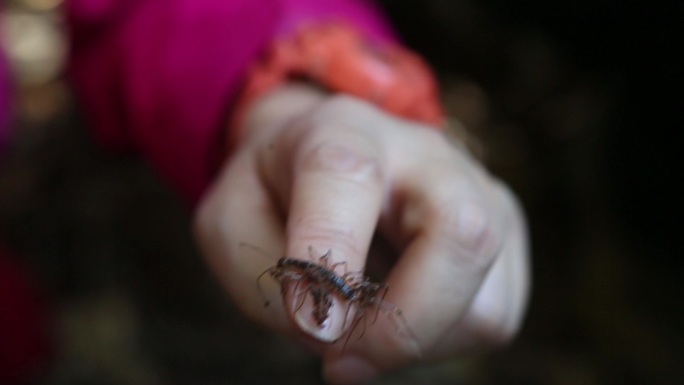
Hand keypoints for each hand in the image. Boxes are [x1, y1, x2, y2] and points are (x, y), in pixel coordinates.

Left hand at [194, 82, 529, 383]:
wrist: (330, 160)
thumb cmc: (277, 194)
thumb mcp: (232, 222)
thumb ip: (266, 275)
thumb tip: (333, 330)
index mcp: (342, 132)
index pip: (344, 176)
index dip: (329, 252)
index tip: (313, 323)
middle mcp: (425, 153)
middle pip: (460, 232)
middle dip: (403, 325)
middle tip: (341, 360)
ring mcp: (479, 192)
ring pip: (485, 301)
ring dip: (415, 344)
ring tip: (364, 327)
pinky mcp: (506, 235)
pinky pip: (494, 316)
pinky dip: (440, 341)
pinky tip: (399, 315)